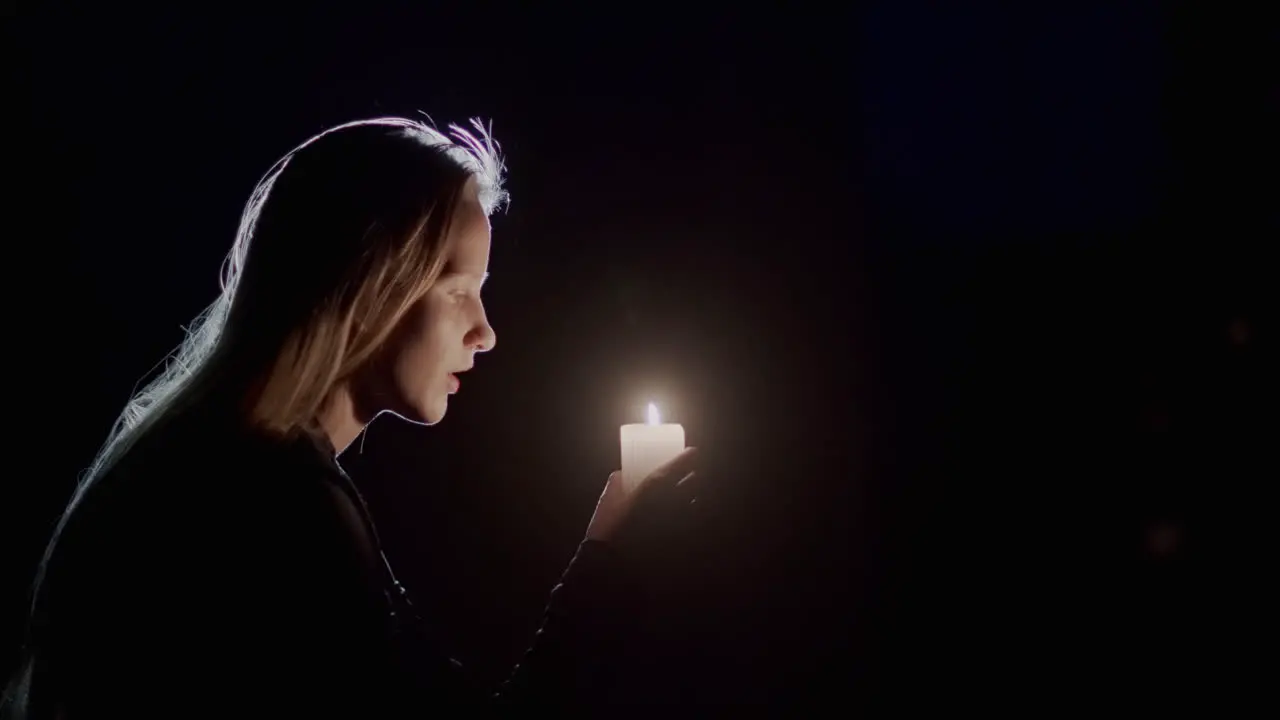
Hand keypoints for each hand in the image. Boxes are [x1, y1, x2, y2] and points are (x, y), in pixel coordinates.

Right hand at [584, 447, 699, 546]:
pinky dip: (693, 516)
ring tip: (691, 496)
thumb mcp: (608, 500)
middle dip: (697, 476)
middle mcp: (673, 499)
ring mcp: (681, 519)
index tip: (693, 452)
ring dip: (696, 496)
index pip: (681, 464)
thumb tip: (622, 475)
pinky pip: (695, 522)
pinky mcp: (683, 536)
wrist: (615, 560)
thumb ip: (617, 483)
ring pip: (698, 501)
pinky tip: (686, 517)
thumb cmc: (610, 527)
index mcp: (656, 485)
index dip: (690, 456)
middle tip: (693, 473)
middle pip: (697, 481)